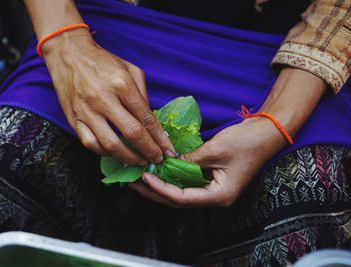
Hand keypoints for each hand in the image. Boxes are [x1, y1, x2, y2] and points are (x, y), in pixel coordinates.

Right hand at [42, 29, 174, 164]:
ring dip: (129, 158)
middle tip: (157, 160)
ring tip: (140, 161)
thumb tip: (151, 121)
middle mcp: (104, 99)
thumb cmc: (103, 62)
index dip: (160, 138)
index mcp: (122, 84)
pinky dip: (105, 153)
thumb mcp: (130, 70)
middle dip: (149, 151)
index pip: (146, 118)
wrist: (69, 54)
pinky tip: (116, 154)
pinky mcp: (73, 119)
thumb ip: (143, 95)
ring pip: (110, 144)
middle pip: (131, 133)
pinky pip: (90, 144)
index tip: (168, 151)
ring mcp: (86, 111)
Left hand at [129, 118, 286, 207]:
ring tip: (141, 178)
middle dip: (155, 192)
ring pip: (182, 192)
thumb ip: (190, 159)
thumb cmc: (246, 142)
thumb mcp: (215, 149)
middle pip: (179, 200)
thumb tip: (166, 162)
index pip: (183, 198)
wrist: (267, 132)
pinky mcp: (212, 179)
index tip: (145, 178)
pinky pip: (188, 182)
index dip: (161, 189)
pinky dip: (173, 177)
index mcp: (219, 196)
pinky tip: (160, 170)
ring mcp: (213, 188)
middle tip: (134, 182)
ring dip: (162, 185)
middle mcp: (215, 197)